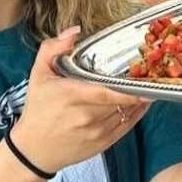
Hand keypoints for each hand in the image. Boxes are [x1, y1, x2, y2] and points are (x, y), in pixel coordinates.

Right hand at [13, 28, 148, 173]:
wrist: (33, 149)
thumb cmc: (37, 111)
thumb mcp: (38, 75)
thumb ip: (53, 49)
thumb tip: (74, 32)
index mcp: (71, 96)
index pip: (106, 92)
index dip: (127, 88)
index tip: (142, 78)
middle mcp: (85, 115)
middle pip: (119, 100)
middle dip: (135, 88)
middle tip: (147, 75)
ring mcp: (96, 132)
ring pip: (126, 113)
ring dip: (138, 100)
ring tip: (147, 87)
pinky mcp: (102, 144)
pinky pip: (126, 127)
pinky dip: (137, 115)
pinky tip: (141, 104)